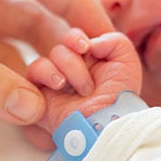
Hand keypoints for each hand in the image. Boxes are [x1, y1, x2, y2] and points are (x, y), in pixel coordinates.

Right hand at [25, 29, 141, 149]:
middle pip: (61, 43)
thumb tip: (92, 41)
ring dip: (69, 66)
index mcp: (88, 61)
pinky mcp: (40, 95)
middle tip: (85, 59)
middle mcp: (70, 70)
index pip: (73, 38)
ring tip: (83, 88)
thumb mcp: (128, 63)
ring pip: (50, 56)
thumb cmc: (119, 97)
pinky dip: (47, 73)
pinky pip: (33, 72)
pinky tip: (60, 84)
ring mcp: (54, 82)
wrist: (107, 122)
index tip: (87, 47)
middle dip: (72, 47)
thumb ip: (114, 40)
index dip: (76, 37)